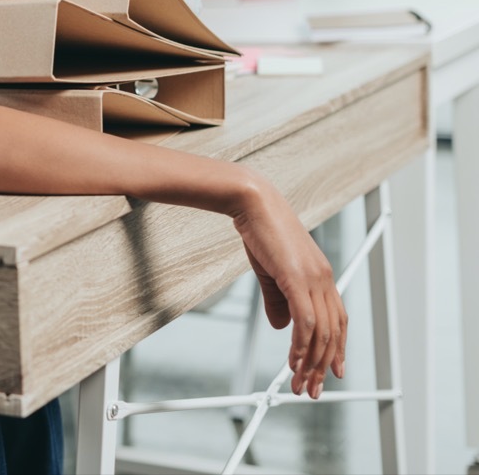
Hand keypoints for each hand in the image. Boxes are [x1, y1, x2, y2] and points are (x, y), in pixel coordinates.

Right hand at [233, 175, 346, 398]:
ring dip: (312, 362)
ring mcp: (314, 279)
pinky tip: (293, 360)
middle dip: (324, 365)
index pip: (337, 321)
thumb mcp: (270, 272)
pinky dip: (301, 345)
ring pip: (321, 333)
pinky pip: (305, 321)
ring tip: (301, 382)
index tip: (332, 372)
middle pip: (333, 333)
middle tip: (313, 389)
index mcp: (322, 276)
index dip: (338, 349)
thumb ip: (278, 301)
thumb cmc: (261, 232)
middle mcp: (325, 279)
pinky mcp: (297, 279)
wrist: (254, 203)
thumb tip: (281, 326)